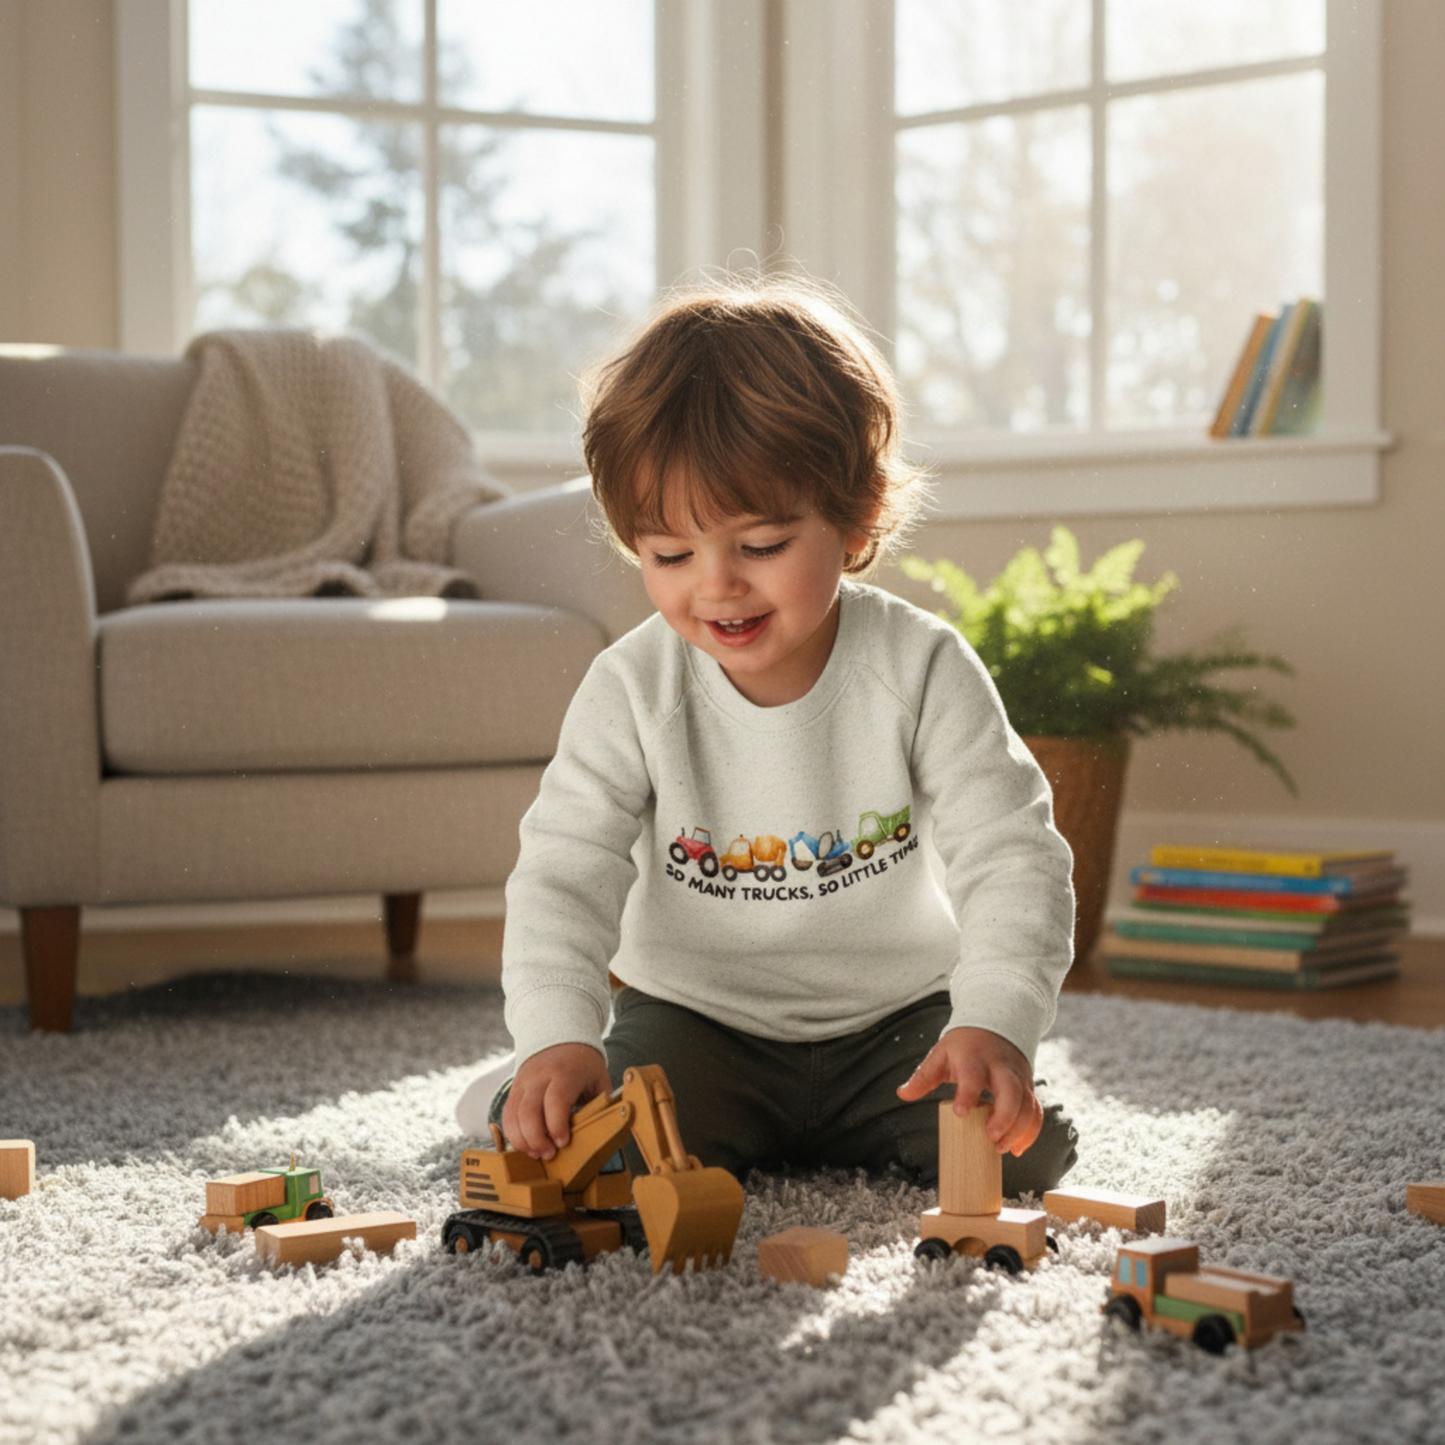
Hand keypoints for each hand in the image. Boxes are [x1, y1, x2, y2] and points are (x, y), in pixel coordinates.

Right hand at [501, 1042, 611, 1161]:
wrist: (560, 1038)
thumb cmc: (584, 1064)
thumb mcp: (599, 1078)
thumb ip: (602, 1104)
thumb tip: (605, 1131)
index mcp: (565, 1072)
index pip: (555, 1100)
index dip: (557, 1125)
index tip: (563, 1143)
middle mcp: (539, 1077)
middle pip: (528, 1111)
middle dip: (536, 1139)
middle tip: (549, 1154)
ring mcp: (523, 1083)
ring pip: (512, 1116)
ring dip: (522, 1140)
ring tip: (538, 1153)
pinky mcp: (513, 1090)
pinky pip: (507, 1115)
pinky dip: (513, 1134)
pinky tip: (527, 1145)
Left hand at [895, 1026, 1042, 1156]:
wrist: (994, 1026)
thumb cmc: (964, 1046)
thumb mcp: (940, 1054)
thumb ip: (923, 1076)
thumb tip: (902, 1094)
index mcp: (974, 1058)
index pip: (973, 1074)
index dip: (968, 1093)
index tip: (961, 1113)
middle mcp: (1001, 1067)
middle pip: (1011, 1090)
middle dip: (1005, 1116)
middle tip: (992, 1138)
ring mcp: (1018, 1077)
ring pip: (1028, 1103)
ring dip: (1019, 1129)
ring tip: (1002, 1149)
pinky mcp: (1028, 1087)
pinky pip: (1036, 1110)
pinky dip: (1031, 1131)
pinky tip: (1017, 1148)